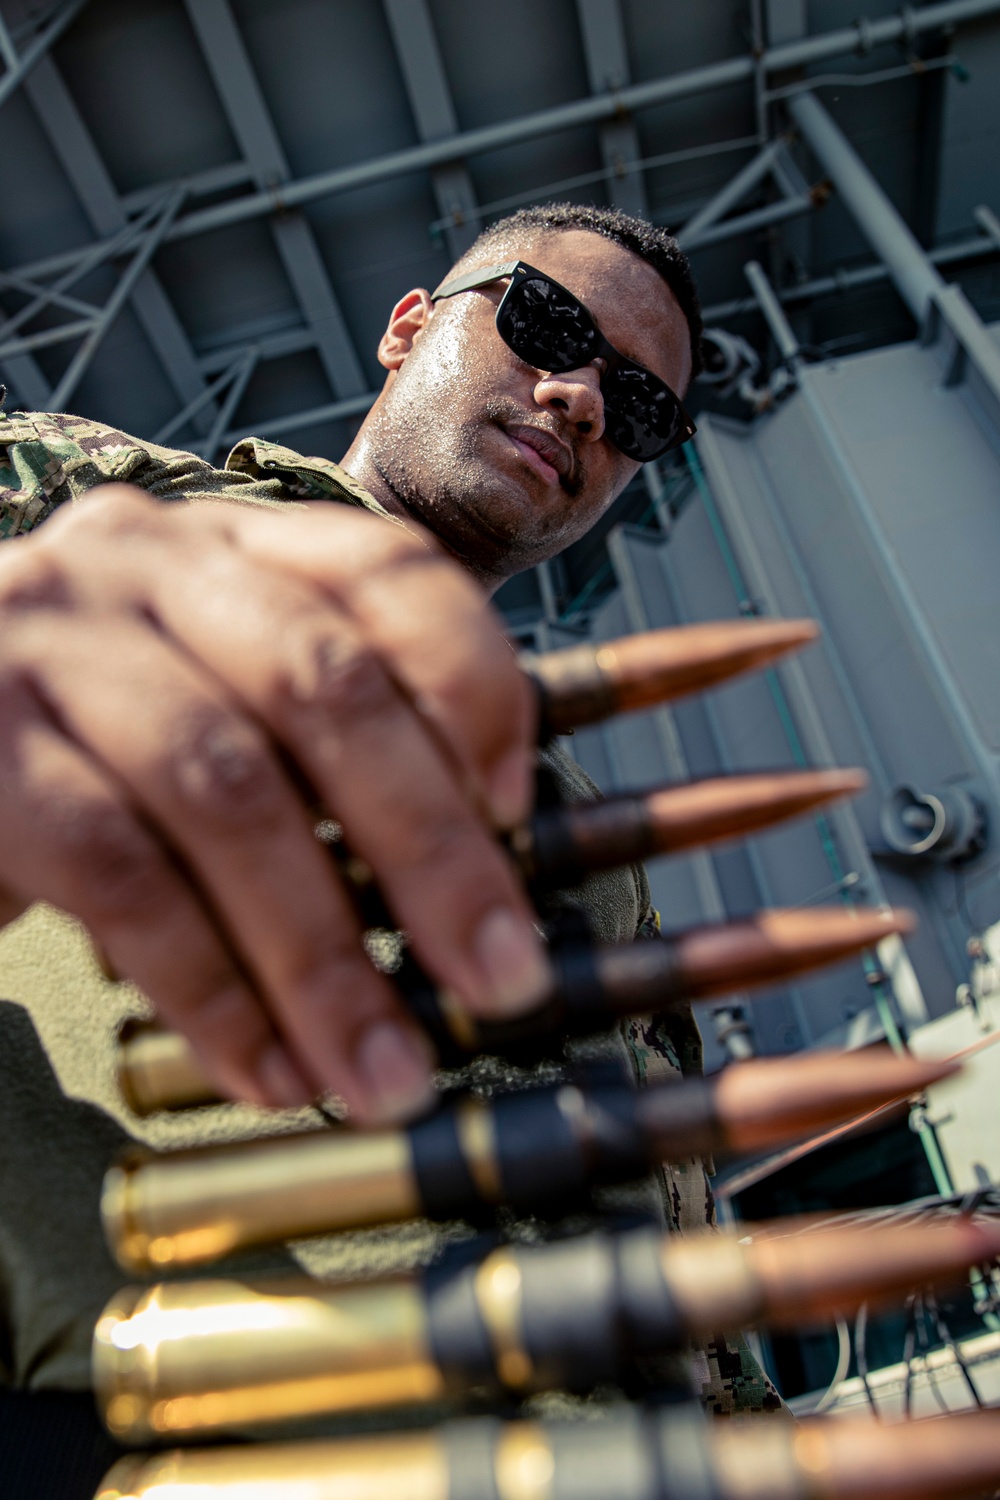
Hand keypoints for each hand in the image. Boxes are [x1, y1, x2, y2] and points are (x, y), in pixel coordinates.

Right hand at [0, 485, 549, 1122]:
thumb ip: (329, 750)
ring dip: (323, 952)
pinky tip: (265, 1066)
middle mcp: (147, 564)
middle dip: (429, 847)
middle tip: (501, 978)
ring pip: (227, 790)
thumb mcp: (223, 700)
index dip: (473, 685)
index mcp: (236, 547)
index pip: (388, 571)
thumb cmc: (104, 732)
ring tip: (383, 1069)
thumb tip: (478, 883)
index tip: (519, 808)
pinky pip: (119, 873)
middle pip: (324, 686)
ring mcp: (54, 645)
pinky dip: (209, 985)